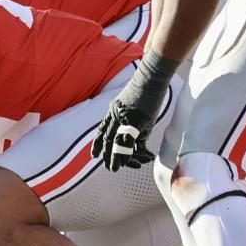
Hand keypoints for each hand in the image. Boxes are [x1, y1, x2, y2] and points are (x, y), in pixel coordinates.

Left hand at [91, 52, 176, 171]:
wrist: (151, 77)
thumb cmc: (144, 90)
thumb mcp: (130, 105)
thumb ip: (128, 119)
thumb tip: (133, 137)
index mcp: (112, 112)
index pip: (102, 131)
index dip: (97, 144)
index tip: (93, 156)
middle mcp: (115, 115)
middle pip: (109, 140)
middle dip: (109, 156)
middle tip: (111, 168)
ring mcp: (126, 118)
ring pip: (118, 143)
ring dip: (121, 157)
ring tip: (125, 167)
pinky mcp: (138, 120)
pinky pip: (133, 142)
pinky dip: (139, 151)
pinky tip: (145, 157)